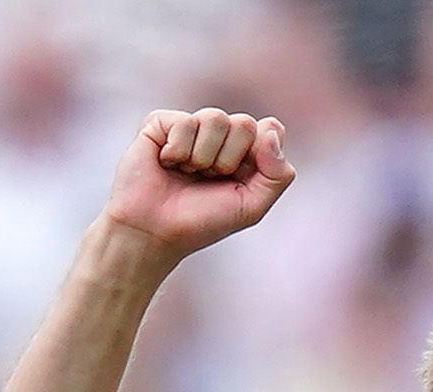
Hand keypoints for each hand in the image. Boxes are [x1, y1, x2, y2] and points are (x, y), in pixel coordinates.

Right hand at [103, 109, 293, 260]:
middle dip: (229, 160)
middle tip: (209, 179)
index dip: (257, 155)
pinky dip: (178, 150)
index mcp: (244, 152)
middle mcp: (220, 136)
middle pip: (245, 123)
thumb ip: (278, 174)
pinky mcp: (162, 123)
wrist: (153, 232)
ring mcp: (191, 127)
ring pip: (216, 118)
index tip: (238, 179)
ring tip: (186, 173)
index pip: (270, 130)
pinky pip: (185, 122)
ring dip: (203, 157)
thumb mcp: (251, 207)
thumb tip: (272, 127)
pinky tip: (166, 163)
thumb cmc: (201, 222)